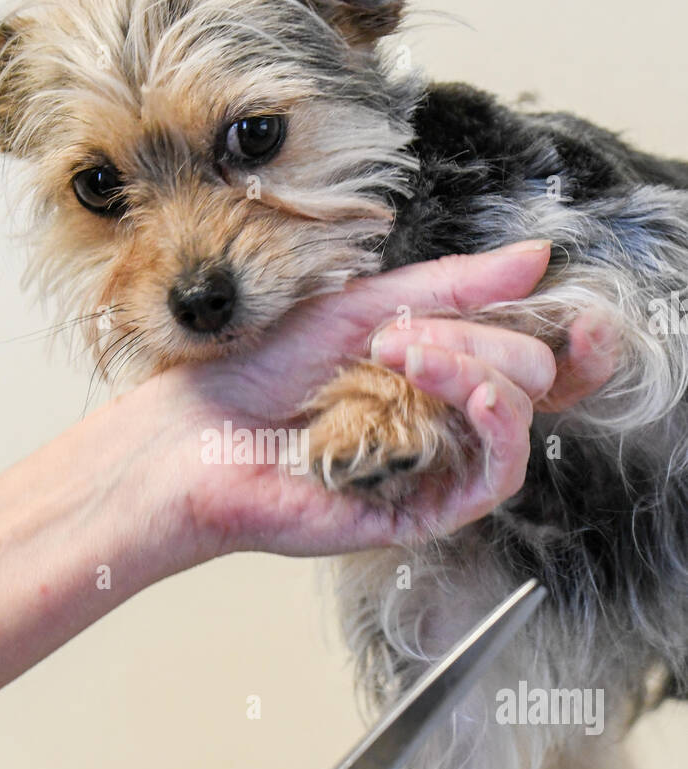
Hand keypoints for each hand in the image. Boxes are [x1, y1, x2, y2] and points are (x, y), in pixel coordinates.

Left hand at [151, 241, 617, 556]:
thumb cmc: (254, 374)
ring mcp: (434, 469)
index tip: (577, 310)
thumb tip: (535, 256)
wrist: (192, 438)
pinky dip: (496, 425)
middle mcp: (442, 422)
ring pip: (517, 423)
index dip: (569, 334)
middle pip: (529, 379)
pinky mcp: (421, 512)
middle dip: (482, 339)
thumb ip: (450, 284)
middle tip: (405, 334)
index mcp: (435, 372)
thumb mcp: (359, 306)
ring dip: (479, 371)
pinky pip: (495, 477)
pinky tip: (470, 393)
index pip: (532, 354)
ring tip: (410, 352)